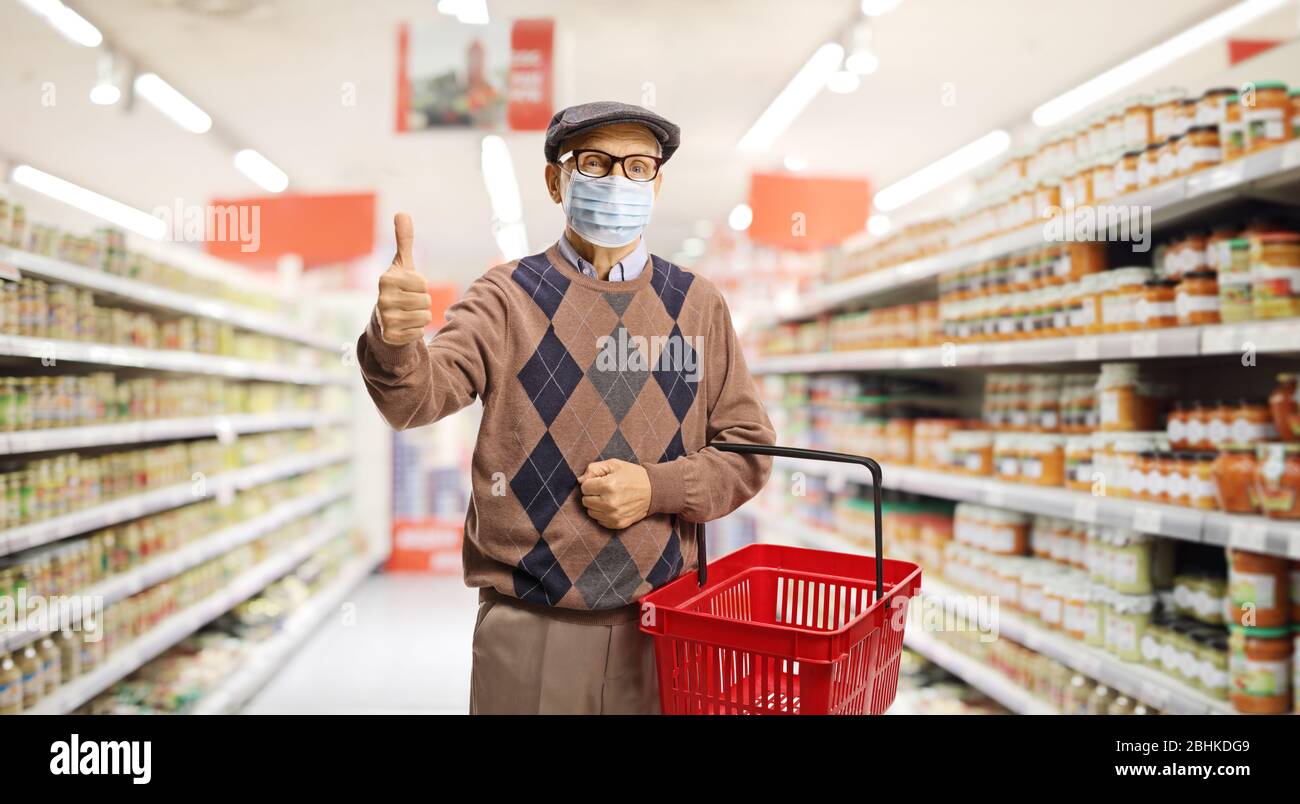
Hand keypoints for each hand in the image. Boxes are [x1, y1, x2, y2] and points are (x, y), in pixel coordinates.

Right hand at [377, 212, 431, 345]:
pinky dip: (416, 330)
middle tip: (408, 302)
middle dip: (422, 302)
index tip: (408, 287)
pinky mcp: (391, 335)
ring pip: (425, 317)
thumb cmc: (398, 287)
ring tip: (407, 313)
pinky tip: (404, 326)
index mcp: (386, 279)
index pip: (422, 283)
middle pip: (426, 301)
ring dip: (420, 316)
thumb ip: (404, 240)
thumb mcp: (402, 264)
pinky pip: (419, 332)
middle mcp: (383, 298)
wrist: (384, 318)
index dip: (420, 286)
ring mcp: (386, 318)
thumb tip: (402, 213)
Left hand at [578, 459, 650, 529]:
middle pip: (586, 501)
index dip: (591, 482)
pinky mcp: (618, 524)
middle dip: (592, 494)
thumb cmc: (632, 475)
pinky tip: (612, 506)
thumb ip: (594, 469)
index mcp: (608, 486)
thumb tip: (580, 480)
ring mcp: (614, 515)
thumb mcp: (614, 464)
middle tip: (604, 489)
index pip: (584, 487)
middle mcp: (610, 503)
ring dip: (596, 505)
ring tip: (608, 497)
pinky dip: (603, 514)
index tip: (601, 481)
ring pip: (591, 512)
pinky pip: (600, 521)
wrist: (653, 490)